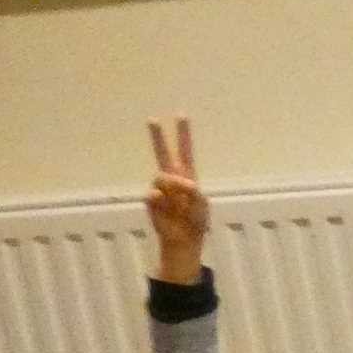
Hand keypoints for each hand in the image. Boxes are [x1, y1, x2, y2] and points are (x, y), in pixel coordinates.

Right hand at [143, 117, 208, 284]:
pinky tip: (166, 207)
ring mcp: (160, 188)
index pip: (184, 150)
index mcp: (187, 175)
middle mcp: (172, 178)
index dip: (183, 133)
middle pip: (163, 153)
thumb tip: (182, 184)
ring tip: (179, 203)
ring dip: (172, 187)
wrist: (183, 238)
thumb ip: (193, 192)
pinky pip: (153, 194)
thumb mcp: (201, 205)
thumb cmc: (195, 220)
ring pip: (161, 177)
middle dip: (158, 137)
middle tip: (152, 119)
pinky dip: (161, 200)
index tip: (181, 114)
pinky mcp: (151, 200)